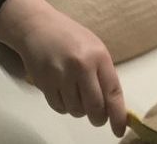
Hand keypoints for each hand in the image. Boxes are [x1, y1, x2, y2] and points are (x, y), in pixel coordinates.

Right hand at [0, 0, 126, 135]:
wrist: (37, 26)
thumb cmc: (68, 36)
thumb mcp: (94, 47)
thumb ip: (103, 74)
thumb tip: (111, 105)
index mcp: (98, 56)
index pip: (113, 93)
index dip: (118, 116)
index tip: (119, 130)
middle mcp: (81, 66)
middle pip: (94, 107)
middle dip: (97, 118)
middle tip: (96, 116)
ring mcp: (61, 75)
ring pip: (76, 110)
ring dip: (79, 109)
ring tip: (75, 93)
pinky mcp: (45, 82)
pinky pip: (59, 108)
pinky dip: (63, 106)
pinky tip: (62, 92)